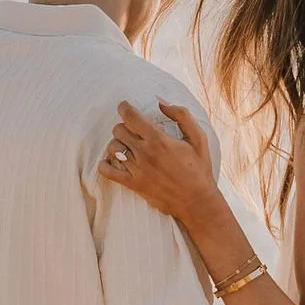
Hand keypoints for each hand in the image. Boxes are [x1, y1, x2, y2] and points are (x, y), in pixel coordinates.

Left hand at [99, 99, 220, 224]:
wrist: (196, 201)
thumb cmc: (199, 169)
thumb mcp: (198, 138)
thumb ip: (181, 116)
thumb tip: (161, 102)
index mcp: (159, 140)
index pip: (130, 117)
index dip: (124, 107)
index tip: (124, 106)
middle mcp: (145, 154)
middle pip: (118, 130)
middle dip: (124, 126)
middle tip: (132, 131)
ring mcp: (137, 170)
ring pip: (112, 148)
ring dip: (117, 144)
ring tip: (127, 146)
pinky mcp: (133, 185)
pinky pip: (108, 172)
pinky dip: (105, 165)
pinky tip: (113, 161)